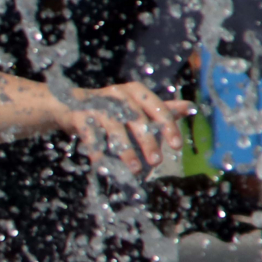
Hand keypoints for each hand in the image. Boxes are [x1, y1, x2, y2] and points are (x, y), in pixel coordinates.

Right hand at [57, 83, 196, 170]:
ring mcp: (98, 104)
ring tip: (134, 170)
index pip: (158, 108)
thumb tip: (191, 107)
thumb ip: (162, 109)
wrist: (70, 105)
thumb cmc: (111, 108)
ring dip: (126, 150)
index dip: (168, 127)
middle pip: (137, 119)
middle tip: (157, 162)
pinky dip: (98, 152)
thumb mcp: (138, 106)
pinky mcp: (79, 115)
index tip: (177, 146)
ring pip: (115, 128)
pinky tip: (103, 166)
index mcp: (136, 92)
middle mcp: (118, 94)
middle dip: (148, 141)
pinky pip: (91, 136)